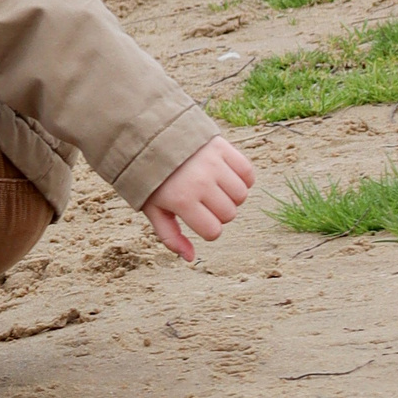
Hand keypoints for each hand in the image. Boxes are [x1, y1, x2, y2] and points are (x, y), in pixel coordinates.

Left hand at [142, 135, 254, 261]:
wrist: (149, 138)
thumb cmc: (152, 179)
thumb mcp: (153, 209)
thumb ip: (170, 235)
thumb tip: (190, 258)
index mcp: (182, 200)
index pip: (213, 231)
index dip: (208, 229)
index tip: (198, 219)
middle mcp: (201, 182)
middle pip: (229, 214)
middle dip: (218, 213)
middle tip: (202, 201)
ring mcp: (214, 164)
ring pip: (242, 195)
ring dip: (231, 196)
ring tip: (213, 188)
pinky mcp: (224, 148)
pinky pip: (248, 173)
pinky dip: (242, 178)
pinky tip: (225, 176)